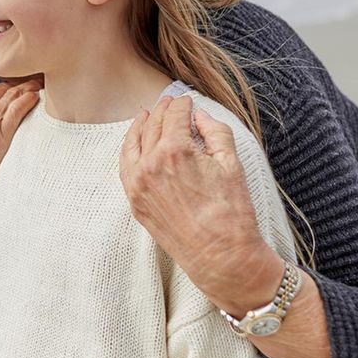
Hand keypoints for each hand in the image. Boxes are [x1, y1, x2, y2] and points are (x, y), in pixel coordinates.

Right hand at [0, 78, 41, 211]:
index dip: (0, 91)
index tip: (10, 91)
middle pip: (0, 89)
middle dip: (14, 86)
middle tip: (29, 83)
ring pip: (11, 94)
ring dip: (26, 88)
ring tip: (36, 86)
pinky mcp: (0, 132)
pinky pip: (18, 108)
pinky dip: (29, 99)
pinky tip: (36, 96)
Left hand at [119, 93, 282, 313]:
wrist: (221, 257)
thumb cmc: (232, 213)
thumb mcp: (232, 163)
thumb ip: (215, 131)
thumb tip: (198, 116)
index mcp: (175, 150)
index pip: (174, 115)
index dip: (182, 104)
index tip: (187, 100)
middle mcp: (150, 164)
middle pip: (153, 126)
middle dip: (162, 111)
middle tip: (170, 103)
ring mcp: (138, 185)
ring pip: (133, 144)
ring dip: (140, 126)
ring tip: (146, 115)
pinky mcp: (135, 202)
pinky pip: (125, 168)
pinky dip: (129, 151)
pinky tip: (136, 144)